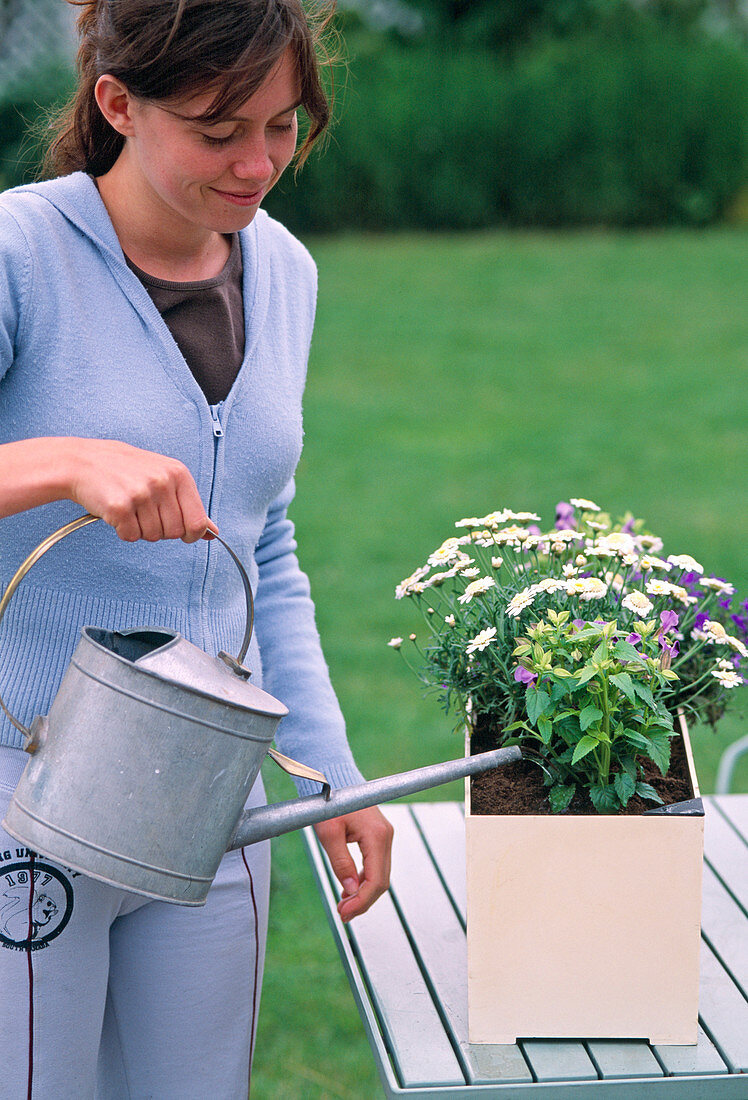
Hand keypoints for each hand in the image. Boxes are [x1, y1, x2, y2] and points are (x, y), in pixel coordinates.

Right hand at [64, 438, 216, 542]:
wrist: (83, 461)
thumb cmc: (125, 469)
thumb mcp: (164, 477)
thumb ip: (189, 504)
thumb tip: (213, 532)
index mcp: (178, 474)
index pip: (198, 521)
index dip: (191, 534)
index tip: (182, 533)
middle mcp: (162, 482)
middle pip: (175, 532)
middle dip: (161, 530)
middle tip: (145, 512)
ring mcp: (141, 494)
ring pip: (153, 536)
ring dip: (141, 529)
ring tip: (130, 508)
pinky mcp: (119, 506)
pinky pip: (130, 536)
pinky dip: (123, 530)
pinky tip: (116, 511)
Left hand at [314, 806, 393, 922]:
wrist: (336, 780)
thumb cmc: (330, 803)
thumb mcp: (329, 833)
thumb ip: (341, 863)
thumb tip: (351, 890)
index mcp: (376, 835)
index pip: (376, 880)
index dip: (361, 901)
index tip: (344, 912)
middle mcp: (386, 836)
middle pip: (381, 881)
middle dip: (362, 901)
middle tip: (342, 913)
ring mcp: (384, 837)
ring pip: (380, 875)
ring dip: (364, 893)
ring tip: (343, 904)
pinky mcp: (379, 837)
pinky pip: (376, 865)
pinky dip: (365, 880)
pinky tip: (350, 889)